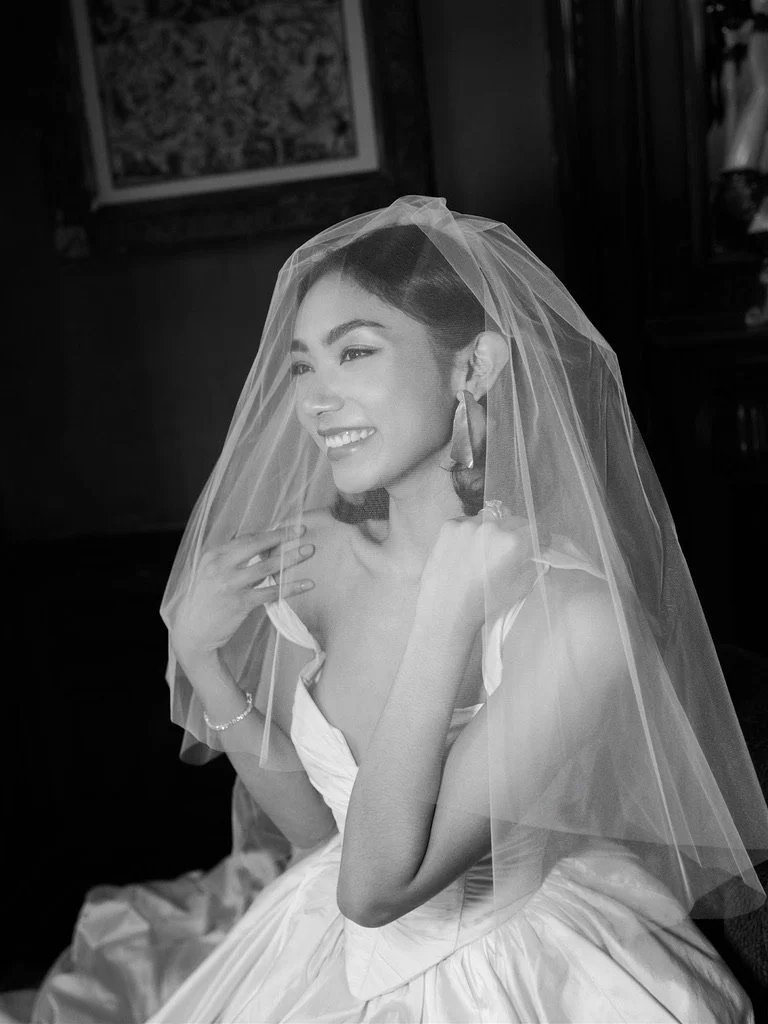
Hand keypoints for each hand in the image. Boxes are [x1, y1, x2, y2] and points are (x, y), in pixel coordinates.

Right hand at [170, 525, 315, 668]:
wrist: (191, 633)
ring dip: (290, 557)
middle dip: (281, 536)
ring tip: (309, 551)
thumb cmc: (204, 602)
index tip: (288, 528)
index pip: (245, 538)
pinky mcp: (240, 603)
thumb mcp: (209, 574)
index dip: (269, 532)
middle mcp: (220, 566)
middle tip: (302, 531)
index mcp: (213, 556)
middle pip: (256, 545)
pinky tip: (307, 584)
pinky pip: (271, 592)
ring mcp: (230, 584)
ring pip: (267, 566)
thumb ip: (230, 561)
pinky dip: (291, 587)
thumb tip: (257, 546)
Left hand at [418, 506, 544, 634]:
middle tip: (512, 548)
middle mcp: (491, 527)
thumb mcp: (519, 589)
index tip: (541, 542)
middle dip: (518, 532)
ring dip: (493, 530)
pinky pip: (467, 521)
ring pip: (489, 518)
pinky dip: (471, 531)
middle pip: (514, 520)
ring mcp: (468, 524)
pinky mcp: (449, 526)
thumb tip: (538, 557)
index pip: (536, 527)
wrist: (446, 609)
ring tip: (485, 548)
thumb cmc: (484, 603)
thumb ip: (534, 567)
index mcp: (512, 542)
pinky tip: (466, 548)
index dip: (542, 536)